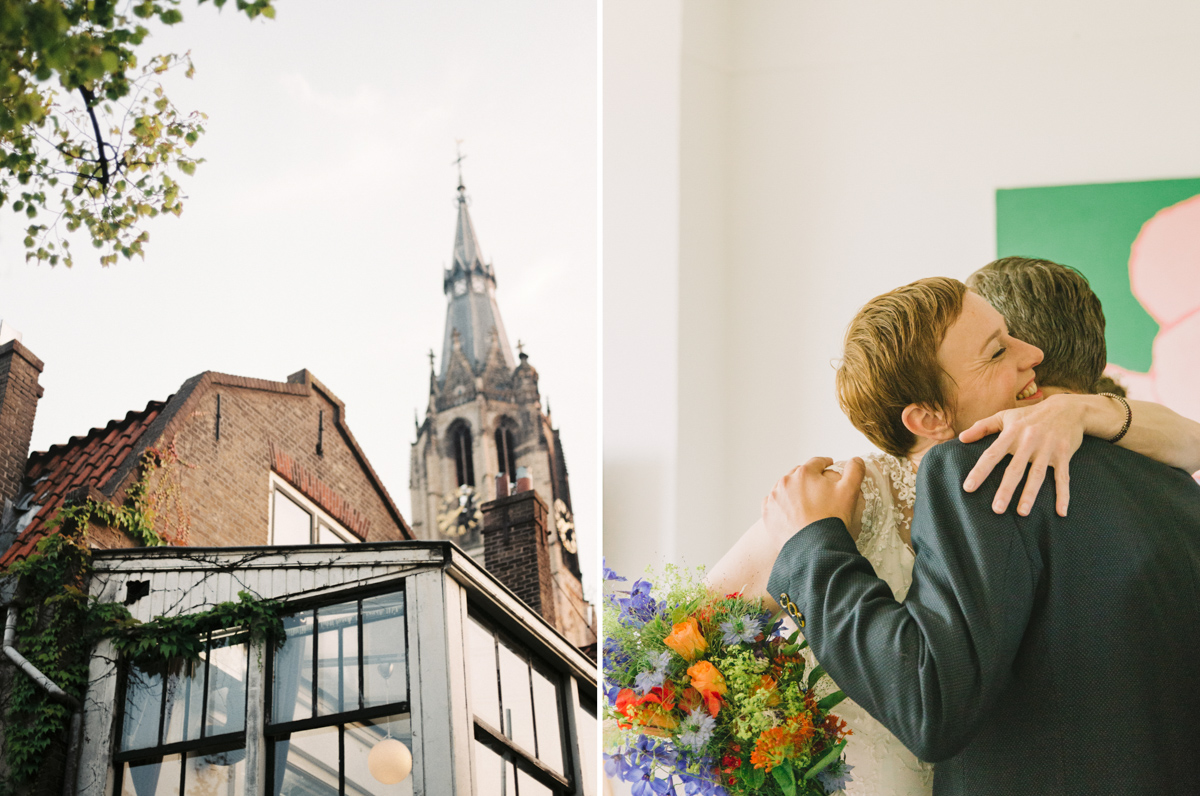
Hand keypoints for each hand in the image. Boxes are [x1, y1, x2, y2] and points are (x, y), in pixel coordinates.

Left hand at [762, 457, 864, 548]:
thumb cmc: (832, 519)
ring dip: (794, 490)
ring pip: (785, 488)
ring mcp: (774, 498)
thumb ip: (854, 471)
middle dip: (809, 477)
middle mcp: (785, 482)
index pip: (817, 462)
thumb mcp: (849, 492)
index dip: (826, 463)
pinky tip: (791, 511)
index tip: (830, 466)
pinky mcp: (768, 514)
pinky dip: (782, 505)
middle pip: (799, 474)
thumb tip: (856, 459)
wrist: (815, 549)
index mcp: (804, 473)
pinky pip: (774, 504)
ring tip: (804, 500)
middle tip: (818, 485)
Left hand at [958, 396, 1084, 516]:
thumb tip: (960, 438)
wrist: (1068, 408)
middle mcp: (1029, 441)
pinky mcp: (1064, 455)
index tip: (968, 488)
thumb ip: (982, 427)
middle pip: (1015, 469)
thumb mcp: (1005, 416)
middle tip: (996, 510)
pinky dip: (1063, 495)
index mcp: (1012, 433)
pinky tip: (1061, 512)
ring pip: (1037, 475)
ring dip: (1030, 494)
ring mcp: (1047, 449)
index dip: (980, 471)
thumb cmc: (1030, 415)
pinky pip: (1063, 478)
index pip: (992, 455)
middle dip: (1005, 490)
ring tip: (1022, 513)